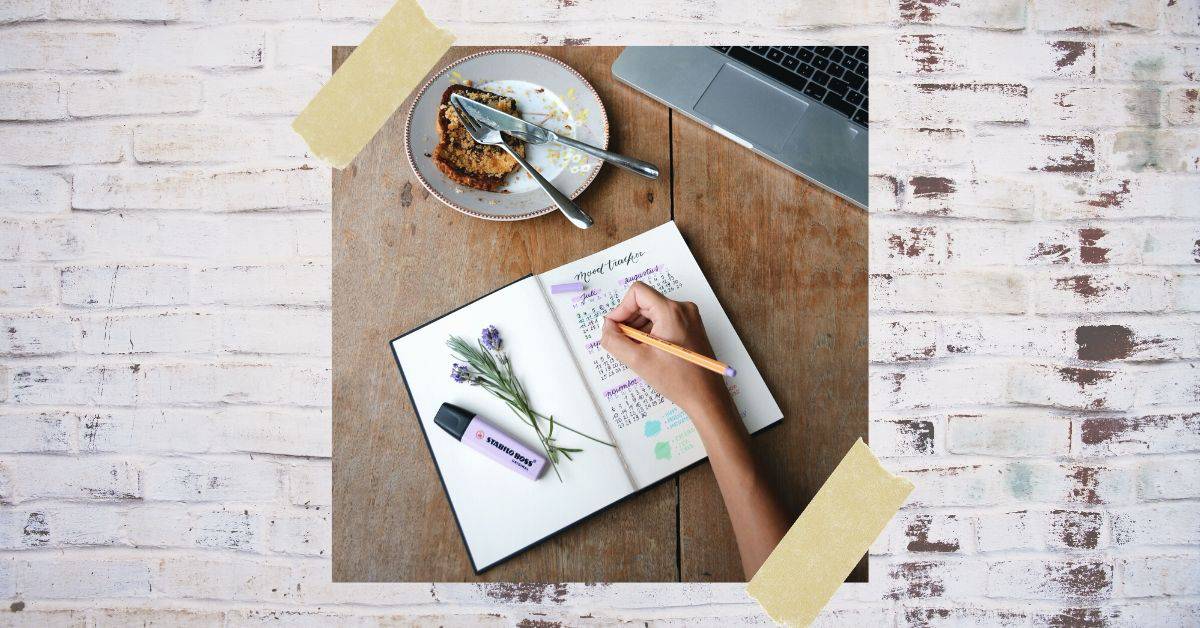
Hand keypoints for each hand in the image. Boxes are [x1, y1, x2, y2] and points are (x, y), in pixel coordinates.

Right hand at [600, 282, 734, 417]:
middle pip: (645, 302)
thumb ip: (614, 341)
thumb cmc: (677, 380)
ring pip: (653, 312)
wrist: (706, 397)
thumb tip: (605, 327)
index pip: (637, 292)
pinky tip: (648, 351)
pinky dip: (651, 332)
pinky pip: (664, 321)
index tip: (615, 328)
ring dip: (639, 328)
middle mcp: (683, 308)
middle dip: (629, 321)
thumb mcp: (638, 361)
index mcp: (671, 311)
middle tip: (622, 343)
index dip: (621, 308)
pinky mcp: (691, 327)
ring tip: (636, 350)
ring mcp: (689, 317)